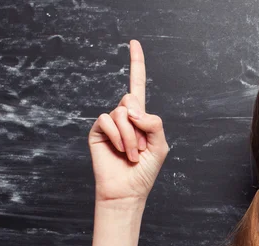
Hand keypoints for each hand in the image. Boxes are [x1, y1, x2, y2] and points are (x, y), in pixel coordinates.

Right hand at [88, 40, 169, 204]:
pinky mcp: (97, 131)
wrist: (127, 190)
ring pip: (121, 112)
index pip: (137, 85)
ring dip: (131, 137)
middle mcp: (124, 116)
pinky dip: (118, 137)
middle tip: (142, 149)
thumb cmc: (145, 171)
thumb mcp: (161, 146)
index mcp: (141, 117)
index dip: (136, 64)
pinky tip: (121, 152)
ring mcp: (110, 123)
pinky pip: (107, 120)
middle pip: (131, 99)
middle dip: (140, 125)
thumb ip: (154, 123)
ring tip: (132, 155)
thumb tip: (131, 109)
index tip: (134, 42)